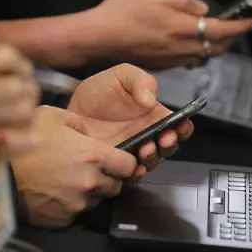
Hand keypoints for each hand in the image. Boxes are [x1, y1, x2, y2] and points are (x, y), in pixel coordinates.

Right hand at [10, 106, 136, 226]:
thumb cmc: (22, 142)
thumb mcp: (51, 116)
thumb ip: (78, 122)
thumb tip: (88, 131)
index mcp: (92, 155)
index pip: (129, 165)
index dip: (127, 163)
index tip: (120, 161)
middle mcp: (90, 181)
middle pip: (116, 186)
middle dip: (109, 178)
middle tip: (91, 170)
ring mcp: (77, 202)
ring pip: (97, 200)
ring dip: (90, 191)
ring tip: (69, 180)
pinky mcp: (64, 218)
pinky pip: (76, 211)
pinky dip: (71, 203)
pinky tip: (56, 191)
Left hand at [68, 63, 193, 173]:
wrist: (68, 114)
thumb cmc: (96, 94)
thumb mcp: (119, 76)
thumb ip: (140, 81)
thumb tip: (151, 100)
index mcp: (153, 115)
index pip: (177, 124)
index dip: (183, 127)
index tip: (180, 126)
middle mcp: (147, 135)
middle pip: (169, 146)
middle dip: (170, 144)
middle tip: (164, 138)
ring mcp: (133, 152)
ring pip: (153, 161)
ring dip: (154, 157)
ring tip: (146, 148)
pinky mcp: (118, 165)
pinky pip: (132, 175)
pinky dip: (135, 173)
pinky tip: (132, 165)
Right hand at [87, 0, 251, 69]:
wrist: (100, 36)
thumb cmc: (122, 12)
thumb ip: (184, 0)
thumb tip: (202, 10)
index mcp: (180, 28)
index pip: (221, 30)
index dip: (240, 27)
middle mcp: (179, 48)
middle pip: (216, 49)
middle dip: (231, 39)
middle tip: (236, 29)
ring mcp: (170, 59)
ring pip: (203, 58)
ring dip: (214, 48)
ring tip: (216, 37)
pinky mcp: (160, 65)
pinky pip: (186, 61)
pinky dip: (197, 54)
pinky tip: (190, 45)